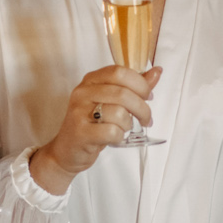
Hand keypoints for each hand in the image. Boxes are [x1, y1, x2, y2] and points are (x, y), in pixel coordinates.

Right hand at [30, 66, 160, 193]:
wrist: (66, 151)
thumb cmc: (92, 125)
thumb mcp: (112, 102)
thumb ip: (134, 87)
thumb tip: (156, 71)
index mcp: (91, 80)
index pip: (119, 72)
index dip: (140, 84)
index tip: (148, 96)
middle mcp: (83, 92)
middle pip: (123, 93)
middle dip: (142, 108)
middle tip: (146, 118)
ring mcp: (79, 112)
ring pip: (119, 113)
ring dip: (128, 125)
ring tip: (123, 129)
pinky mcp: (80, 132)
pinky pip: (112, 131)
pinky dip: (119, 137)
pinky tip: (114, 138)